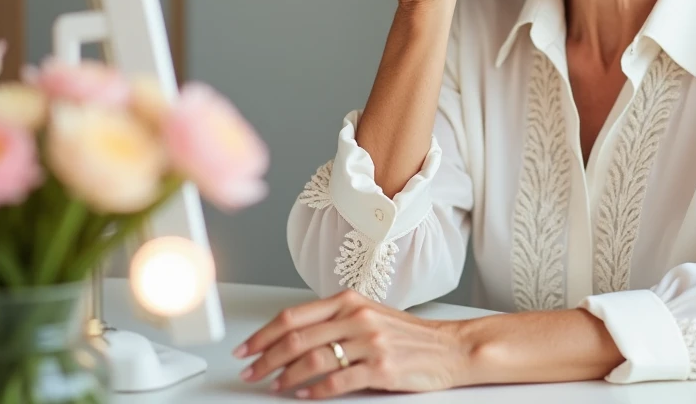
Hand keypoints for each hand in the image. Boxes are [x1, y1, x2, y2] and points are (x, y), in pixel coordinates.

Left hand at [234, 290, 469, 397]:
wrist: (450, 347)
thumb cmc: (408, 334)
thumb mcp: (369, 315)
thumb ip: (334, 322)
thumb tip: (291, 340)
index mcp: (349, 301)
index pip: (293, 316)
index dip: (263, 334)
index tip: (245, 349)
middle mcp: (357, 318)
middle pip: (297, 339)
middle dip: (266, 358)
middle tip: (251, 372)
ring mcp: (370, 342)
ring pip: (314, 360)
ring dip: (287, 376)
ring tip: (275, 386)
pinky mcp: (381, 367)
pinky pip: (339, 381)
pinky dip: (317, 391)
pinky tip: (306, 395)